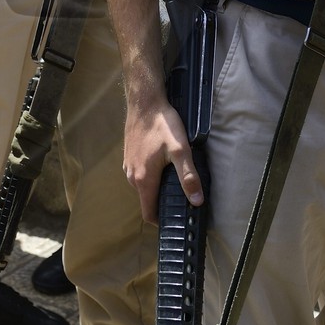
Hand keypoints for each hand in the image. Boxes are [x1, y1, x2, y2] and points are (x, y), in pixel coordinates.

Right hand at [123, 94, 202, 223]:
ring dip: (157, 189)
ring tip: (175, 181)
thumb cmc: (162, 125)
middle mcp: (132, 176)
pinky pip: (140, 175)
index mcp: (143, 180)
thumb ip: (188, 177)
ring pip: (143, 187)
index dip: (162, 222)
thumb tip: (196, 201)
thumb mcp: (180, 150)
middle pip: (147, 200)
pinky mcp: (129, 156)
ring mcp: (128, 166)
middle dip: (163, 203)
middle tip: (183, 199)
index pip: (149, 214)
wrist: (144, 102)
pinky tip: (164, 165)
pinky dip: (151, 177)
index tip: (176, 222)